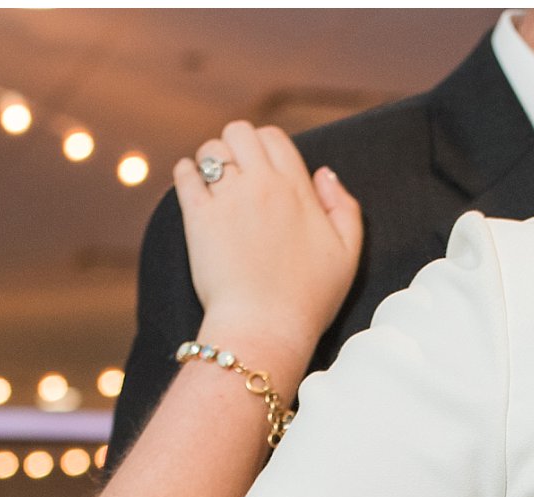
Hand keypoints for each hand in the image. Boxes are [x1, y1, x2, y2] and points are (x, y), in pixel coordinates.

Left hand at [174, 121, 362, 376]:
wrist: (265, 328)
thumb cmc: (309, 298)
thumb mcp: (348, 253)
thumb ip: (343, 206)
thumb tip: (324, 173)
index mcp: (296, 188)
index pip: (273, 137)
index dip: (265, 145)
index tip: (262, 168)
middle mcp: (261, 185)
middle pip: (239, 132)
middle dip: (236, 145)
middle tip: (236, 172)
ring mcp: (228, 200)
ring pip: (210, 150)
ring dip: (210, 159)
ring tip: (213, 182)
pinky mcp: (198, 220)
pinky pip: (185, 176)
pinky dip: (186, 174)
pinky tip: (191, 185)